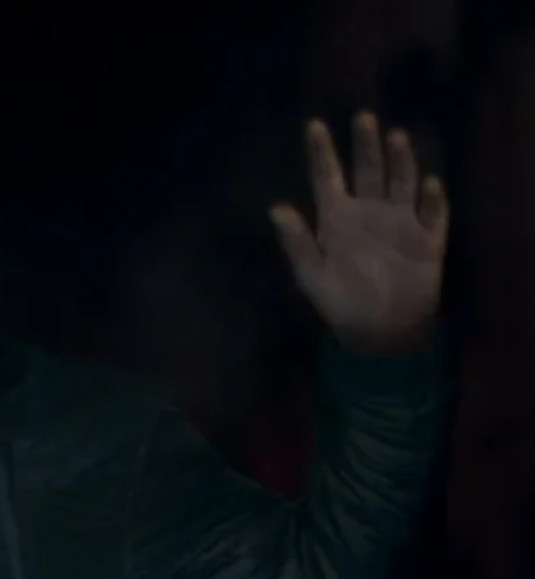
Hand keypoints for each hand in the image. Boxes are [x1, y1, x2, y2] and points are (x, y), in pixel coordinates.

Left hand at [269, 111, 448, 354]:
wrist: (379, 331)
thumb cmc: (340, 301)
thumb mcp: (311, 275)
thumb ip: (297, 242)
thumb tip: (276, 208)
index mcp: (337, 217)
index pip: (327, 177)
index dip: (321, 152)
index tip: (314, 125)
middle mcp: (369, 211)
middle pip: (368, 170)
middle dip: (366, 145)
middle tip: (363, 117)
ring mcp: (401, 222)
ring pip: (401, 183)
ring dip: (400, 161)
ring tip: (396, 137)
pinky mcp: (428, 240)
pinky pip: (432, 216)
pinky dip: (431, 201)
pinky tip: (429, 185)